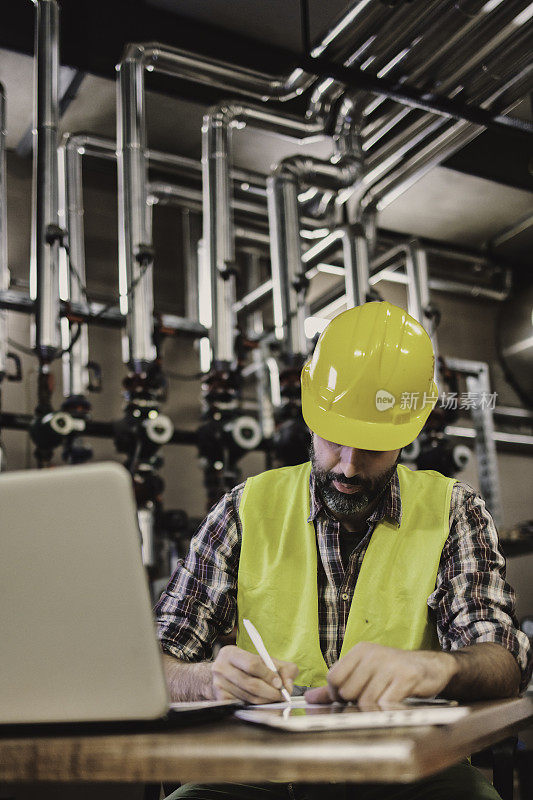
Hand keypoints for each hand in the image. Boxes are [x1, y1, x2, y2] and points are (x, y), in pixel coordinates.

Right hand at [210, 645, 298, 703]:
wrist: (223, 676)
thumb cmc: (246, 667)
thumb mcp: (263, 660)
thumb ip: (282, 668)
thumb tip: (288, 685)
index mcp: (231, 653)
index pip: (252, 664)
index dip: (268, 675)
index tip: (280, 684)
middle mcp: (221, 668)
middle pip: (251, 684)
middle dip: (270, 692)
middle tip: (281, 696)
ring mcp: (218, 684)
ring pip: (248, 698)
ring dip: (265, 701)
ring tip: (274, 700)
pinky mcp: (220, 699)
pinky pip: (243, 706)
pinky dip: (256, 708)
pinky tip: (262, 705)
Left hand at [305, 642, 457, 708]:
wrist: (431, 666)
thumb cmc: (394, 672)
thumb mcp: (365, 673)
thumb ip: (337, 685)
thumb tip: (309, 697)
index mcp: (360, 651)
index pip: (333, 676)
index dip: (336, 694)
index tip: (347, 699)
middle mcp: (373, 654)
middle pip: (347, 690)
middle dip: (354, 703)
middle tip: (368, 703)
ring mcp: (390, 664)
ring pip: (365, 700)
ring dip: (372, 710)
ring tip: (382, 706)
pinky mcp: (406, 677)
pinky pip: (385, 703)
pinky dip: (385, 712)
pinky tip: (392, 708)